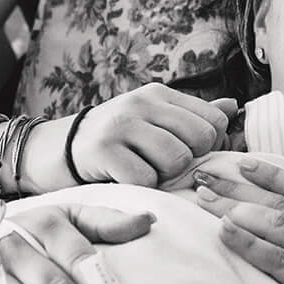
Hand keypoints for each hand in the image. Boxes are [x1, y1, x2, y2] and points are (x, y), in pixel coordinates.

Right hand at [26, 84, 236, 189]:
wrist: (49, 152)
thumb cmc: (109, 142)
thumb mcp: (149, 121)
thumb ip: (190, 116)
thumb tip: (234, 106)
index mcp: (159, 94)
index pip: (215, 120)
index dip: (211, 147)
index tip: (188, 157)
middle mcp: (142, 103)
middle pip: (201, 140)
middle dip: (189, 164)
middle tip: (163, 168)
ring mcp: (121, 124)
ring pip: (177, 159)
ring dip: (165, 178)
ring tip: (144, 174)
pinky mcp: (103, 151)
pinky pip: (146, 178)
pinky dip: (140, 188)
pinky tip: (124, 181)